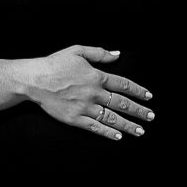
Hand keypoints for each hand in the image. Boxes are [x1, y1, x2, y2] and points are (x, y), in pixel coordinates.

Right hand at [16, 44, 154, 140]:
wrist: (35, 80)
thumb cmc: (55, 63)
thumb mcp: (78, 50)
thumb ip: (100, 53)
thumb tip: (117, 54)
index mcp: (96, 76)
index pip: (123, 84)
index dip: (137, 91)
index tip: (149, 96)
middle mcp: (94, 93)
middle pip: (121, 103)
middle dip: (138, 110)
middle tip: (151, 117)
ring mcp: (85, 107)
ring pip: (111, 118)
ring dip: (128, 125)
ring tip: (140, 131)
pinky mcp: (75, 119)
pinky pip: (95, 127)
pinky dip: (108, 132)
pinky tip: (118, 136)